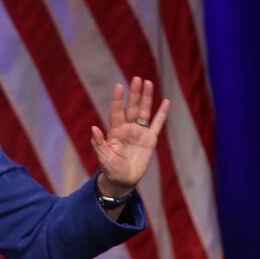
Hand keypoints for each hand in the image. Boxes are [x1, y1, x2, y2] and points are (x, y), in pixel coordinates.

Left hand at [90, 77, 169, 196]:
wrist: (123, 180)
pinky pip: (157, 124)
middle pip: (132, 107)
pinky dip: (161, 113)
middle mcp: (128, 128)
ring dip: (146, 98)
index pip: (117, 111)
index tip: (119, 86)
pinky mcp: (150, 140)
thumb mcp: (103, 157)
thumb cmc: (110, 169)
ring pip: (144, 111)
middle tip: (137, 78)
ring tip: (148, 83)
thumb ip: (99, 143)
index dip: (118, 99)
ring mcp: (139, 133)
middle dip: (134, 93)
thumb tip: (93, 128)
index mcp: (115, 131)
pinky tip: (166, 102)